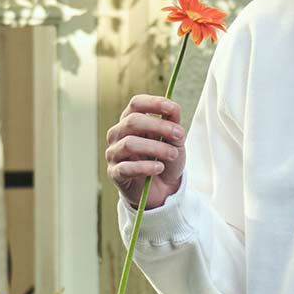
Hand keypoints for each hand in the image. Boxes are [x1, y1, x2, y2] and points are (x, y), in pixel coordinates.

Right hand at [106, 94, 185, 210]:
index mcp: (131, 121)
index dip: (154, 103)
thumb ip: (173, 124)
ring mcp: (114, 153)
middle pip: (132, 121)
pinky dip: (146, 167)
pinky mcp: (115, 173)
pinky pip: (127, 168)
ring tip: (173, 154)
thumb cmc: (165, 160)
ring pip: (129, 144)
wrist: (162, 190)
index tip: (172, 108)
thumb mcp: (174, 141)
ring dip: (155, 148)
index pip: (136, 104)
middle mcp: (118, 134)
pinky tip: (159, 168)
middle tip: (179, 135)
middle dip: (159, 126)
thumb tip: (173, 108)